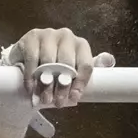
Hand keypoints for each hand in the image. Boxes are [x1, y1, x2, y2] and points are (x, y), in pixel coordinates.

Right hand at [0, 28, 115, 137]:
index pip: (86, 64)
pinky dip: (31, 76)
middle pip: (67, 64)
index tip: (74, 99)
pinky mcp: (32, 37)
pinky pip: (33, 58)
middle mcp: (67, 36)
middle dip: (62, 86)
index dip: (81, 83)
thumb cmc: (55, 66)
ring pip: (49, 61)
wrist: (28, 56)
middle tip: (57, 102)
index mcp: (81, 45)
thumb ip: (87, 70)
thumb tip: (109, 60)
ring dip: (46, 83)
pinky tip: (31, 88)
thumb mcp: (73, 69)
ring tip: (44, 99)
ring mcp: (49, 34)